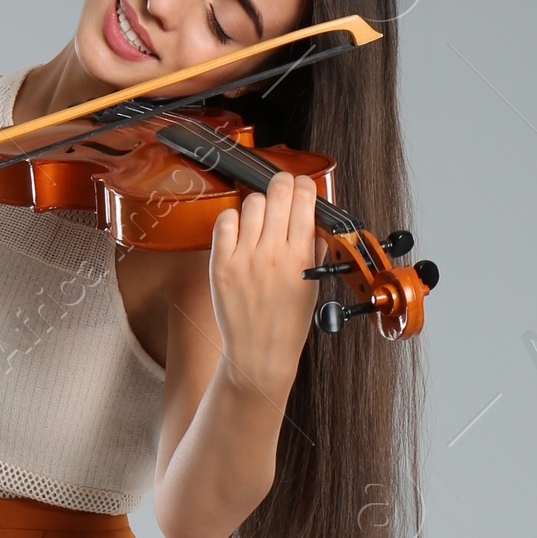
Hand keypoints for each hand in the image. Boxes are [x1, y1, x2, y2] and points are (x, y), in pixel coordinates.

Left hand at [206, 169, 320, 405]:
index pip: (304, 197)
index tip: (303, 188)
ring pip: (252, 202)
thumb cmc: (287, 321)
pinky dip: (233, 219)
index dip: (305, 186)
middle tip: (282, 190)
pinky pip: (225, 221)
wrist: (259, 353)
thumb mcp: (313, 283)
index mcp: (300, 256)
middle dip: (283, 184)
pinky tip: (239, 230)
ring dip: (259, 204)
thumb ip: (315, 246)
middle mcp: (272, 253)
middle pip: (278, 191)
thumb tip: (315, 215)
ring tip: (261, 219)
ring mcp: (244, 258)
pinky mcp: (221, 264)